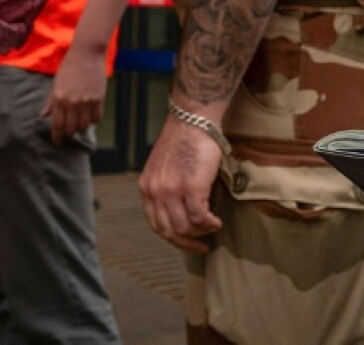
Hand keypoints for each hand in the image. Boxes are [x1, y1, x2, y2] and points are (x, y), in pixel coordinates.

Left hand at [40, 46, 107, 144]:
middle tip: (68, 130)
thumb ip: (50, 102)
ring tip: (79, 123)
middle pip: (71, 129)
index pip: (57, 125)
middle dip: (69, 132)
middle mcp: (72, 102)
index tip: (57, 143)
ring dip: (81, 127)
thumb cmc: (69, 67)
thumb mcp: (56, 83)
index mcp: (59, 98)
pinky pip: (97, 118)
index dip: (56, 137)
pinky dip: (93, 121)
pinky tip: (90, 116)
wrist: (87, 53)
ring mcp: (87, 101)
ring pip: (84, 126)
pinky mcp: (99, 99)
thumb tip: (43, 116)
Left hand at [138, 114, 223, 252]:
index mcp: (146, 187)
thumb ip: (166, 187)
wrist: (193, 119)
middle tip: (202, 245)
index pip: (156, 224)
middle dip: (188, 242)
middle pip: (169, 231)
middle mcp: (155, 191)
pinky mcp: (190, 187)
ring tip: (212, 226)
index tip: (187, 241)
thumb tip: (181, 211)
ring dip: (201, 232)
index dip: (173, 237)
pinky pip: (199, 218)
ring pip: (185, 227)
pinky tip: (216, 221)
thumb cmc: (184, 139)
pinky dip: (210, 224)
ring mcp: (171, 191)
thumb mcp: (164, 167)